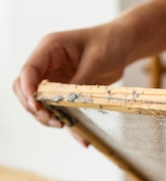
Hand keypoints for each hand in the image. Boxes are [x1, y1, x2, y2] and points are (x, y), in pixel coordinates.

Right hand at [13, 22, 127, 127]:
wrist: (124, 44)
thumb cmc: (110, 42)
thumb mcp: (96, 60)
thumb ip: (80, 81)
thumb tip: (67, 103)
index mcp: (50, 49)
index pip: (28, 71)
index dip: (28, 90)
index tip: (37, 107)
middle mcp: (48, 65)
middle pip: (26, 90)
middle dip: (35, 108)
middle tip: (54, 121)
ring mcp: (56, 79)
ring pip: (40, 103)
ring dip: (48, 118)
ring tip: (65, 126)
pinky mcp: (67, 92)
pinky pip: (61, 110)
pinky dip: (68, 123)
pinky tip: (81, 137)